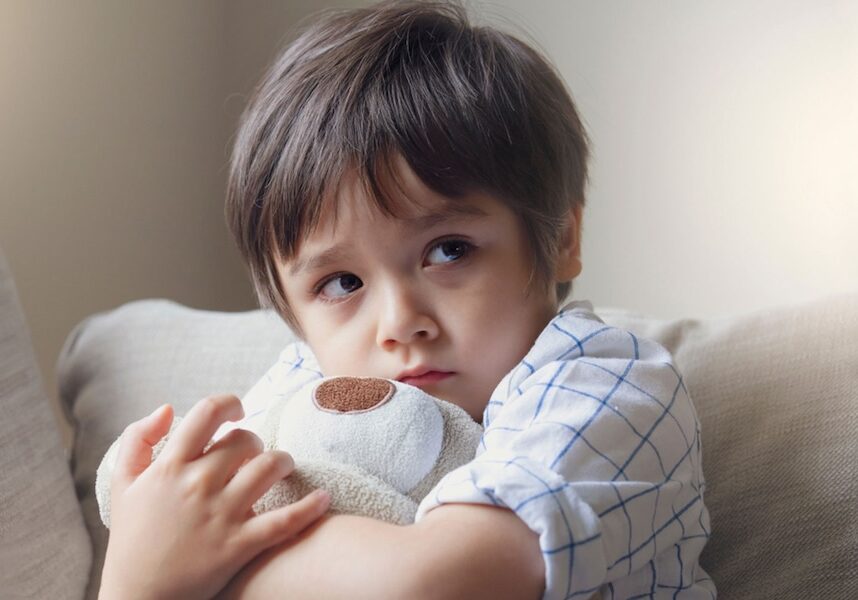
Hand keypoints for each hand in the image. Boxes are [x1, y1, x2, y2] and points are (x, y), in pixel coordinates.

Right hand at [99, 395, 329, 599]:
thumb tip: (169, 408)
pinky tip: (323, 497)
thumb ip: (137, 439)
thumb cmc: (133, 539)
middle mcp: (198, 485)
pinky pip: (285, 520)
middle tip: (253, 453)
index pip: (208, 413)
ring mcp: (222, 514)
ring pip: (270, 467)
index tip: (238, 412)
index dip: (230, 404)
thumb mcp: (122, 484)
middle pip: (245, 440)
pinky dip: (310, 507)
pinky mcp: (240, 544)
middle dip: (254, 441)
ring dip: (283, 461)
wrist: (138, 599)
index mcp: (170, 467)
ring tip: (282, 467)